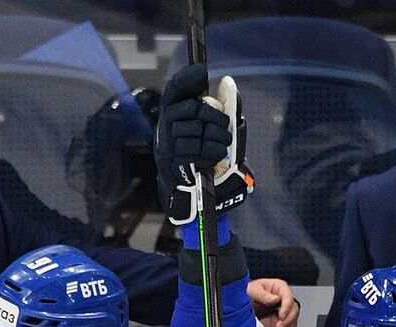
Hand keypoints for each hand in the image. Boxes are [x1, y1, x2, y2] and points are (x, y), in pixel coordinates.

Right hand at [155, 63, 252, 223]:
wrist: (191, 187)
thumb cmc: (204, 152)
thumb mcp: (214, 128)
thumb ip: (223, 106)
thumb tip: (228, 83)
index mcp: (174, 112)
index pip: (175, 89)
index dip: (186, 78)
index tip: (201, 70)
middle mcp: (167, 124)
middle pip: (193, 108)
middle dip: (215, 115)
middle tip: (225, 124)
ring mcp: (168, 142)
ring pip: (197, 129)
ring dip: (217, 137)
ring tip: (223, 144)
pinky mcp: (174, 160)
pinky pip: (197, 149)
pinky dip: (213, 152)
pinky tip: (217, 156)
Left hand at [247, 278, 299, 326]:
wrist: (238, 306)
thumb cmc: (245, 294)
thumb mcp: (251, 290)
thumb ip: (263, 294)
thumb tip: (275, 299)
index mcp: (278, 288)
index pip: (288, 297)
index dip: (286, 307)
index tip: (281, 316)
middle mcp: (282, 300)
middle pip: (293, 310)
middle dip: (288, 320)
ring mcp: (282, 312)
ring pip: (292, 321)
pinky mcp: (279, 322)